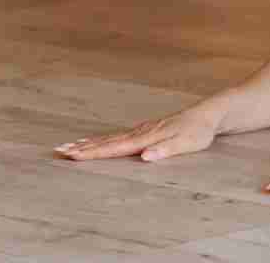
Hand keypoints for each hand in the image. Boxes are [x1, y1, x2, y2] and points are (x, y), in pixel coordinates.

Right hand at [55, 108, 219, 162]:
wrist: (211, 113)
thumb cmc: (200, 131)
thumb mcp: (188, 143)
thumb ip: (167, 150)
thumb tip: (145, 157)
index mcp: (147, 138)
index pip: (116, 147)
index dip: (93, 152)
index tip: (72, 155)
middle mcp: (141, 132)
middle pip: (107, 141)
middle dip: (83, 148)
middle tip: (58, 152)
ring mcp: (142, 130)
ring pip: (110, 137)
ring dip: (89, 143)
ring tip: (68, 147)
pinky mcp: (145, 130)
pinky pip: (118, 136)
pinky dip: (102, 139)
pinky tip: (95, 140)